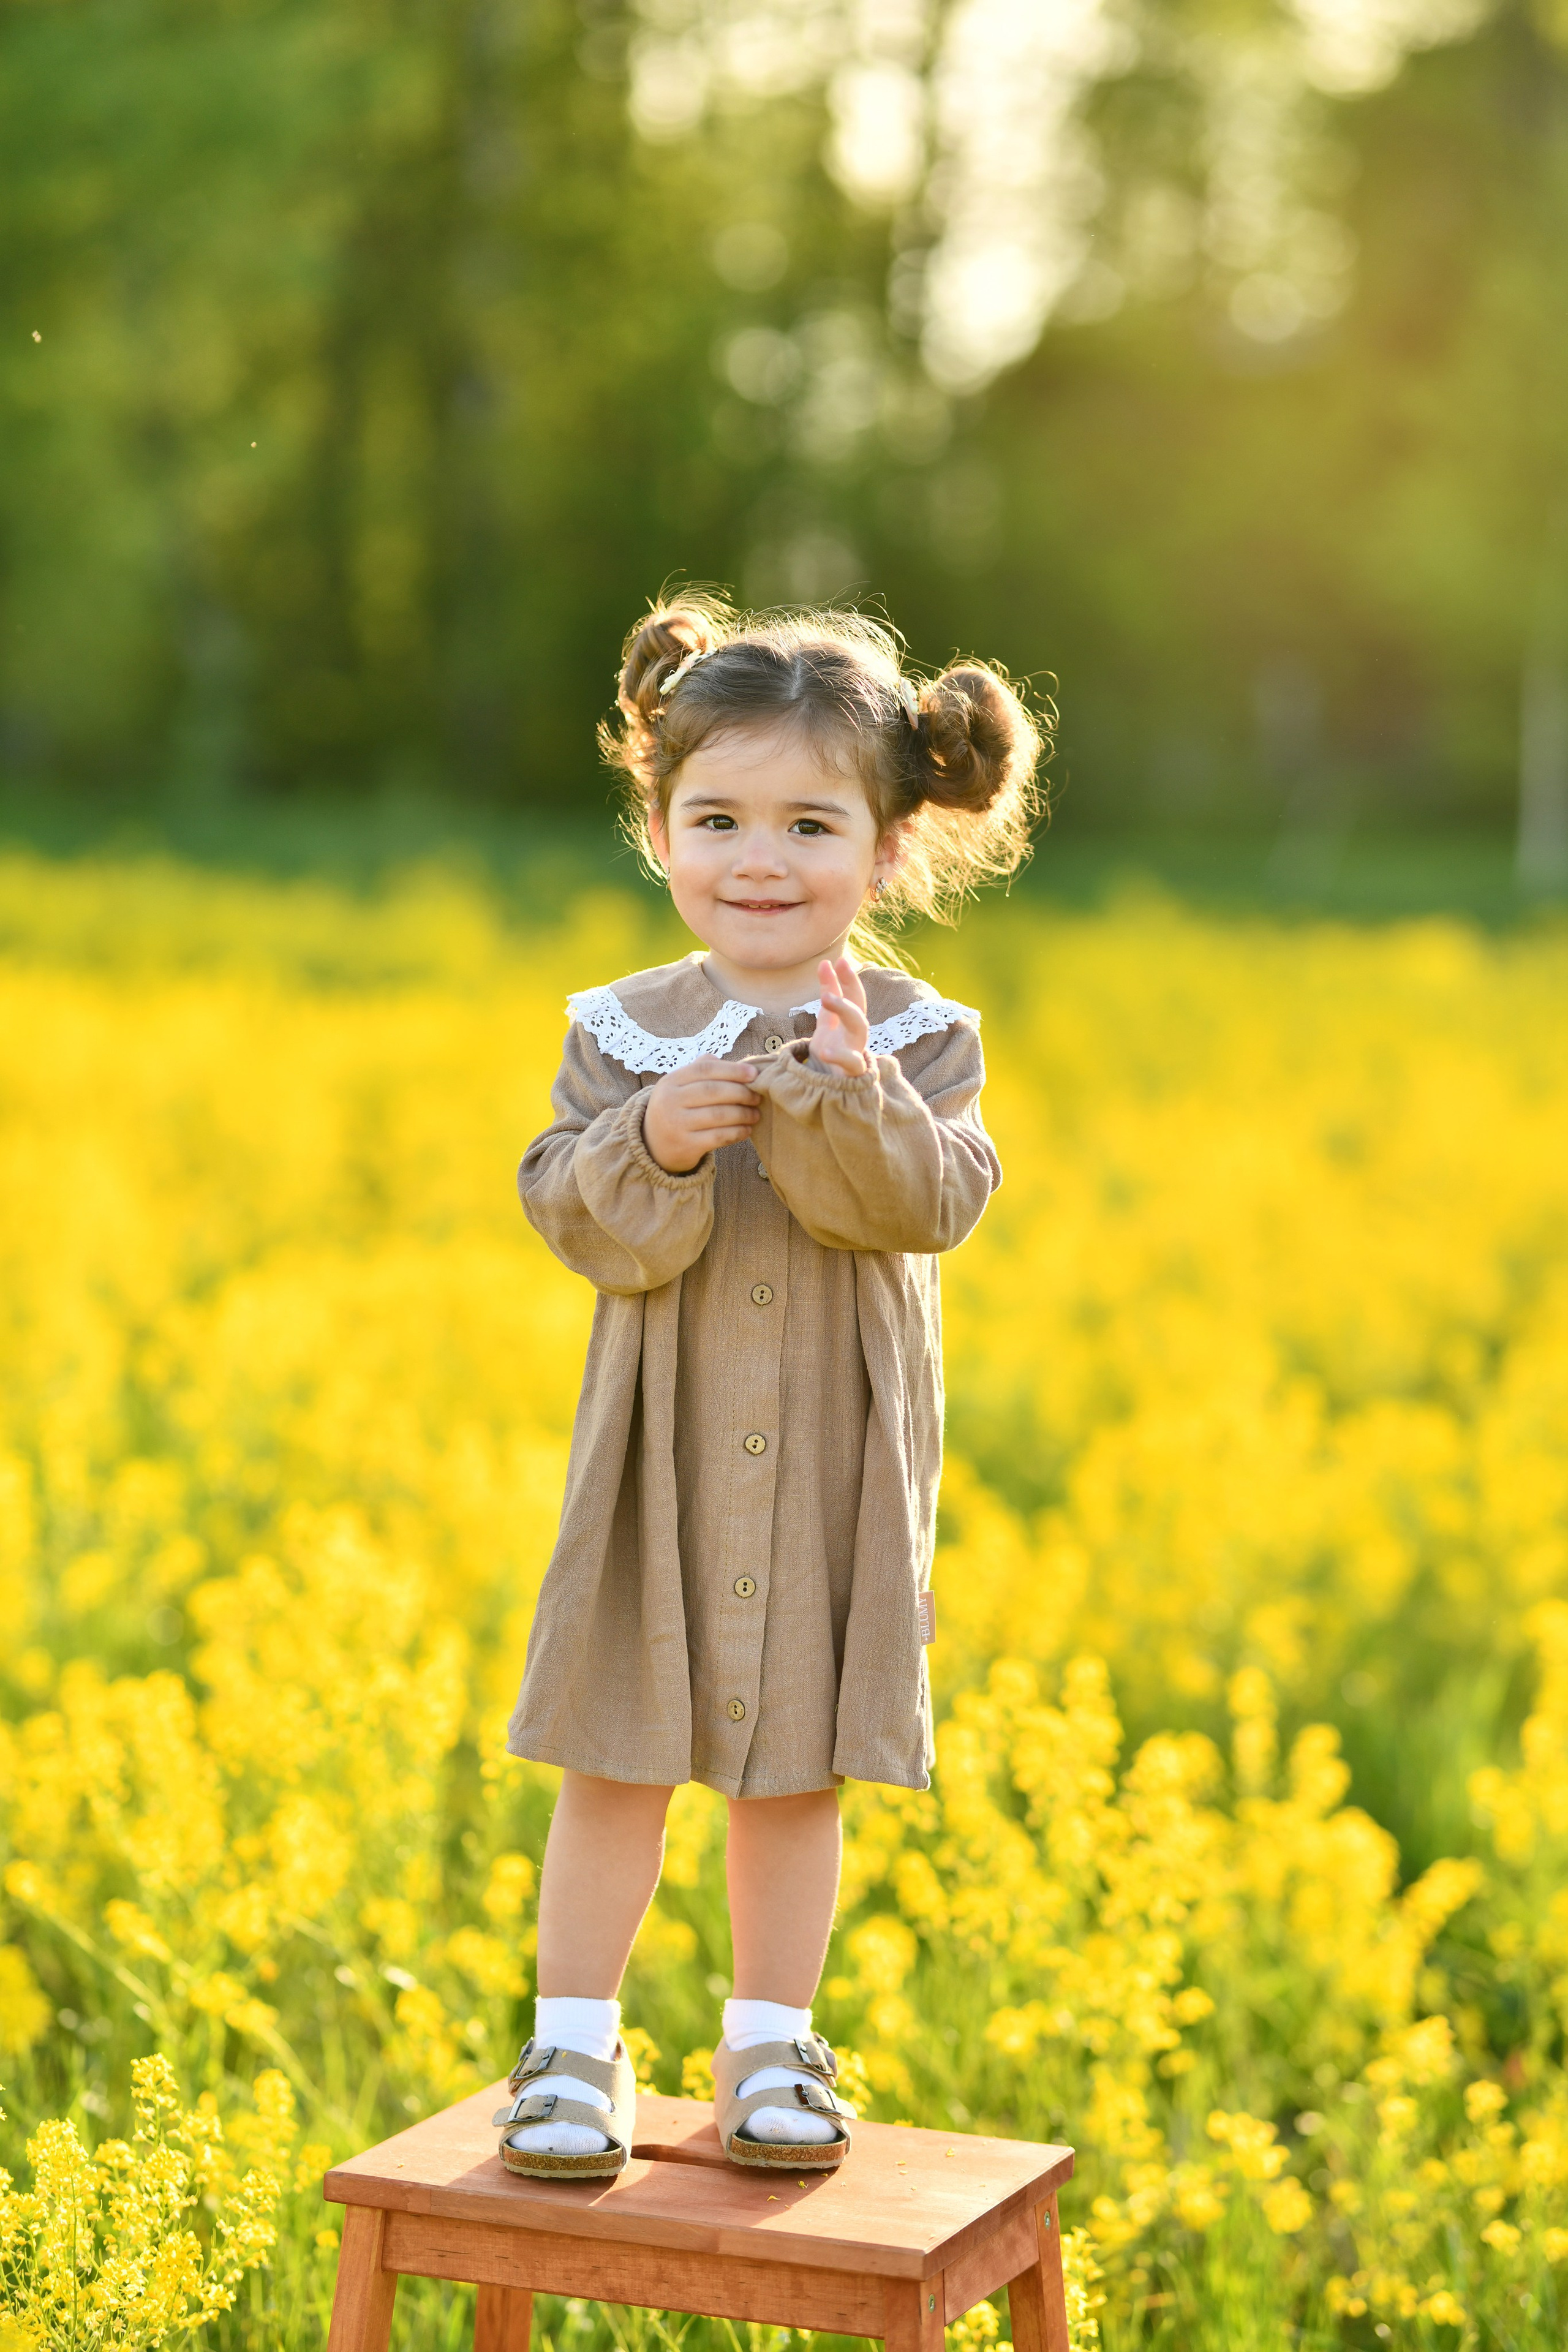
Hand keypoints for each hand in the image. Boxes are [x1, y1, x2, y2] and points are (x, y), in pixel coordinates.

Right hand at [642, 1055, 759, 1172]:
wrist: (652, 1146)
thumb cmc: (674, 1110)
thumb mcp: (678, 1087)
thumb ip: (699, 1069)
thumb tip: (728, 1060)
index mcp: (670, 1081)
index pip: (705, 1069)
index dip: (732, 1069)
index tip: (754, 1073)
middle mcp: (670, 1101)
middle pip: (713, 1091)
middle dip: (741, 1093)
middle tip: (757, 1097)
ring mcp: (676, 1124)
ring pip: (718, 1115)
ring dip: (743, 1114)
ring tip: (755, 1114)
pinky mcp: (686, 1145)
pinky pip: (718, 1136)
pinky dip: (737, 1132)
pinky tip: (747, 1130)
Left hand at [810, 956, 870, 1074]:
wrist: (832, 1092)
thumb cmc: (832, 1055)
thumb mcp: (826, 1023)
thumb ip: (828, 996)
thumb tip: (825, 963)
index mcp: (848, 1024)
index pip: (851, 996)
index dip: (845, 978)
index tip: (835, 960)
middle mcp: (855, 1036)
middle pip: (858, 1007)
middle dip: (851, 986)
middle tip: (840, 965)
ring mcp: (855, 1053)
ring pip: (860, 1028)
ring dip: (845, 1010)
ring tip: (826, 997)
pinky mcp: (851, 1074)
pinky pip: (851, 1064)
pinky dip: (839, 1056)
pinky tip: (823, 1050)